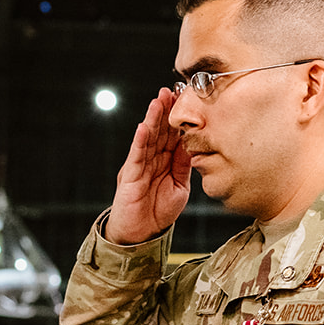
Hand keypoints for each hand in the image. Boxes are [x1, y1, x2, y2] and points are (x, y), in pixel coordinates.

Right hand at [105, 87, 189, 244]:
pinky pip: (136, 156)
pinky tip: (144, 127)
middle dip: (166, 110)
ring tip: (158, 100)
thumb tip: (195, 145)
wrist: (140, 234)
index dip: (179, 118)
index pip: (172, 135)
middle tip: (172, 90)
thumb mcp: (180, 187)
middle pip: (159, 131)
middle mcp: (151, 159)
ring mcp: (139, 166)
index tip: (187, 100)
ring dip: (153, 119)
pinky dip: (140, 141)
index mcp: (165, 161)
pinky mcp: (129, 176)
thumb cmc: (158, 212)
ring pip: (147, 138)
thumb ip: (184, 166)